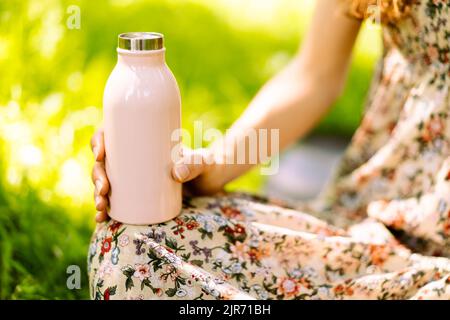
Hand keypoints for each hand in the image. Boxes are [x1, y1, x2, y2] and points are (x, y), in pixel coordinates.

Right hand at [90, 129, 221, 222]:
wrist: (212, 182)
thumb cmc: (205, 164)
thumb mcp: (202, 161)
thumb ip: (194, 164)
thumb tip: (176, 174)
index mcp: (143, 141)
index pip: (113, 135)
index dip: (99, 141)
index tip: (100, 153)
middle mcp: (134, 159)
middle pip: (104, 163)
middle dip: (97, 176)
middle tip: (103, 190)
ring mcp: (134, 178)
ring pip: (106, 182)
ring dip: (97, 195)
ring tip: (101, 209)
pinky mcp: (139, 196)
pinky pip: (116, 201)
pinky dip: (106, 210)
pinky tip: (100, 219)